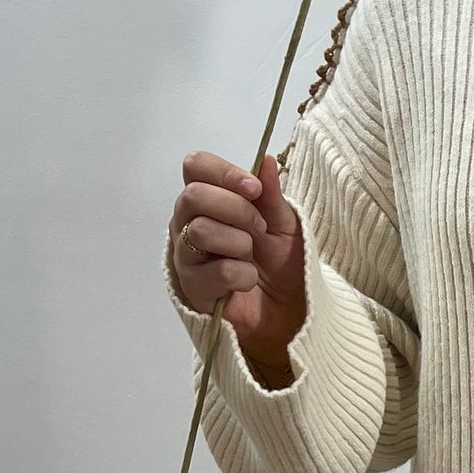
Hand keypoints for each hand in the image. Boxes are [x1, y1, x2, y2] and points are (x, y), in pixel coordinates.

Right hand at [170, 149, 306, 384]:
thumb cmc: (281, 262)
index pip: (195, 166)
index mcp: (208, 199)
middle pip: (193, 196)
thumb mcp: (284, 224)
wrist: (287, 311)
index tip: (253, 188)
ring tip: (252, 257)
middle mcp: (187, 223)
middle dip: (236, 209)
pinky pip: (216, 271)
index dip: (223, 172)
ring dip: (239, 243)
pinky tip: (247, 282)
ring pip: (200, 231)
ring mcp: (186, 257)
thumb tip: (266, 161)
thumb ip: (271, 195)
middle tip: (258, 228)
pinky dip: (243, 275)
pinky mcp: (192, 290)